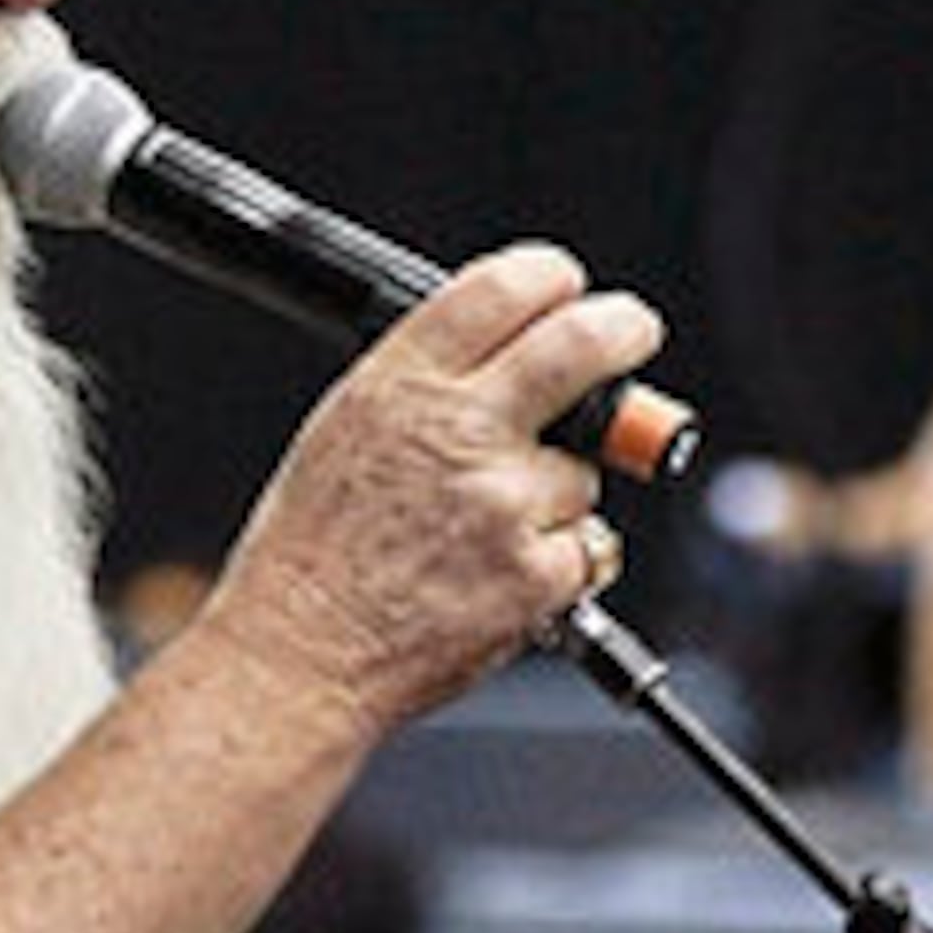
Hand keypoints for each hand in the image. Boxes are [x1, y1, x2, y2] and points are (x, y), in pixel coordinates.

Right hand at [198, 243, 664, 735]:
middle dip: (624, 328)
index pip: (501, 289)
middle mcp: (458, 429)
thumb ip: (428, 383)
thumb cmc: (313, 555)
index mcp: (401, 384)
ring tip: (483, 534)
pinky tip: (497, 580)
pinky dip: (560, 564)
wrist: (300, 655)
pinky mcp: (537, 572)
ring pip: (584, 470)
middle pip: (583, 345)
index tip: (570, 287)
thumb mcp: (347, 429)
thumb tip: (513, 351)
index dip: (551, 278)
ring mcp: (504, 501)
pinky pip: (589, 547)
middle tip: (632, 330)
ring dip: (558, 496)